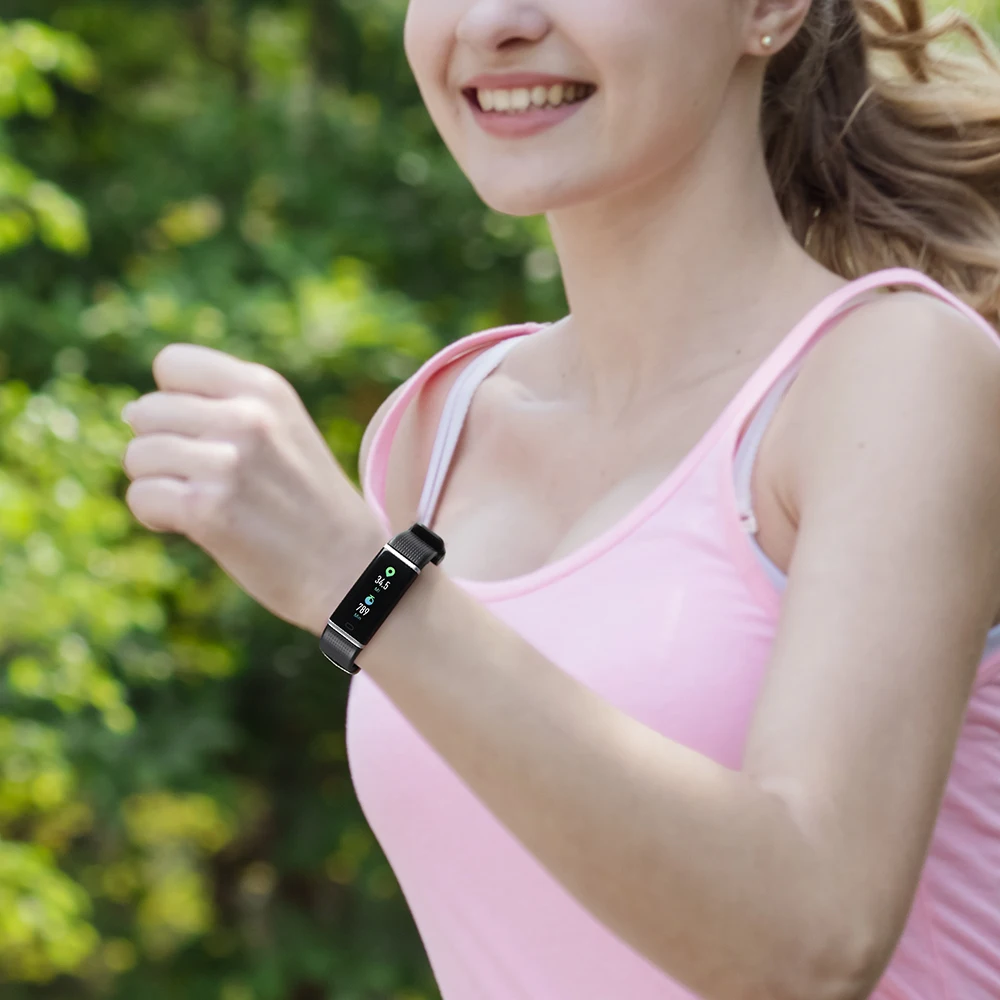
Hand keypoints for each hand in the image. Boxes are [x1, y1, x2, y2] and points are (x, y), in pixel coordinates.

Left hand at [121, 343, 384, 634]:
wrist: (351, 568)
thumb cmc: (310, 504)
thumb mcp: (285, 430)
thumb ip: (224, 407)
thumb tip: (130, 411)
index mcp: (266, 388)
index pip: (172, 363)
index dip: (172, 401)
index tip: (201, 435)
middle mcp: (247, 416)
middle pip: (146, 412)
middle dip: (161, 448)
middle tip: (201, 479)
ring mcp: (228, 462)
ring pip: (138, 455)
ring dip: (157, 484)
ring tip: (200, 503)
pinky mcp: (208, 509)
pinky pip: (141, 497)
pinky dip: (156, 518)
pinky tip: (193, 528)